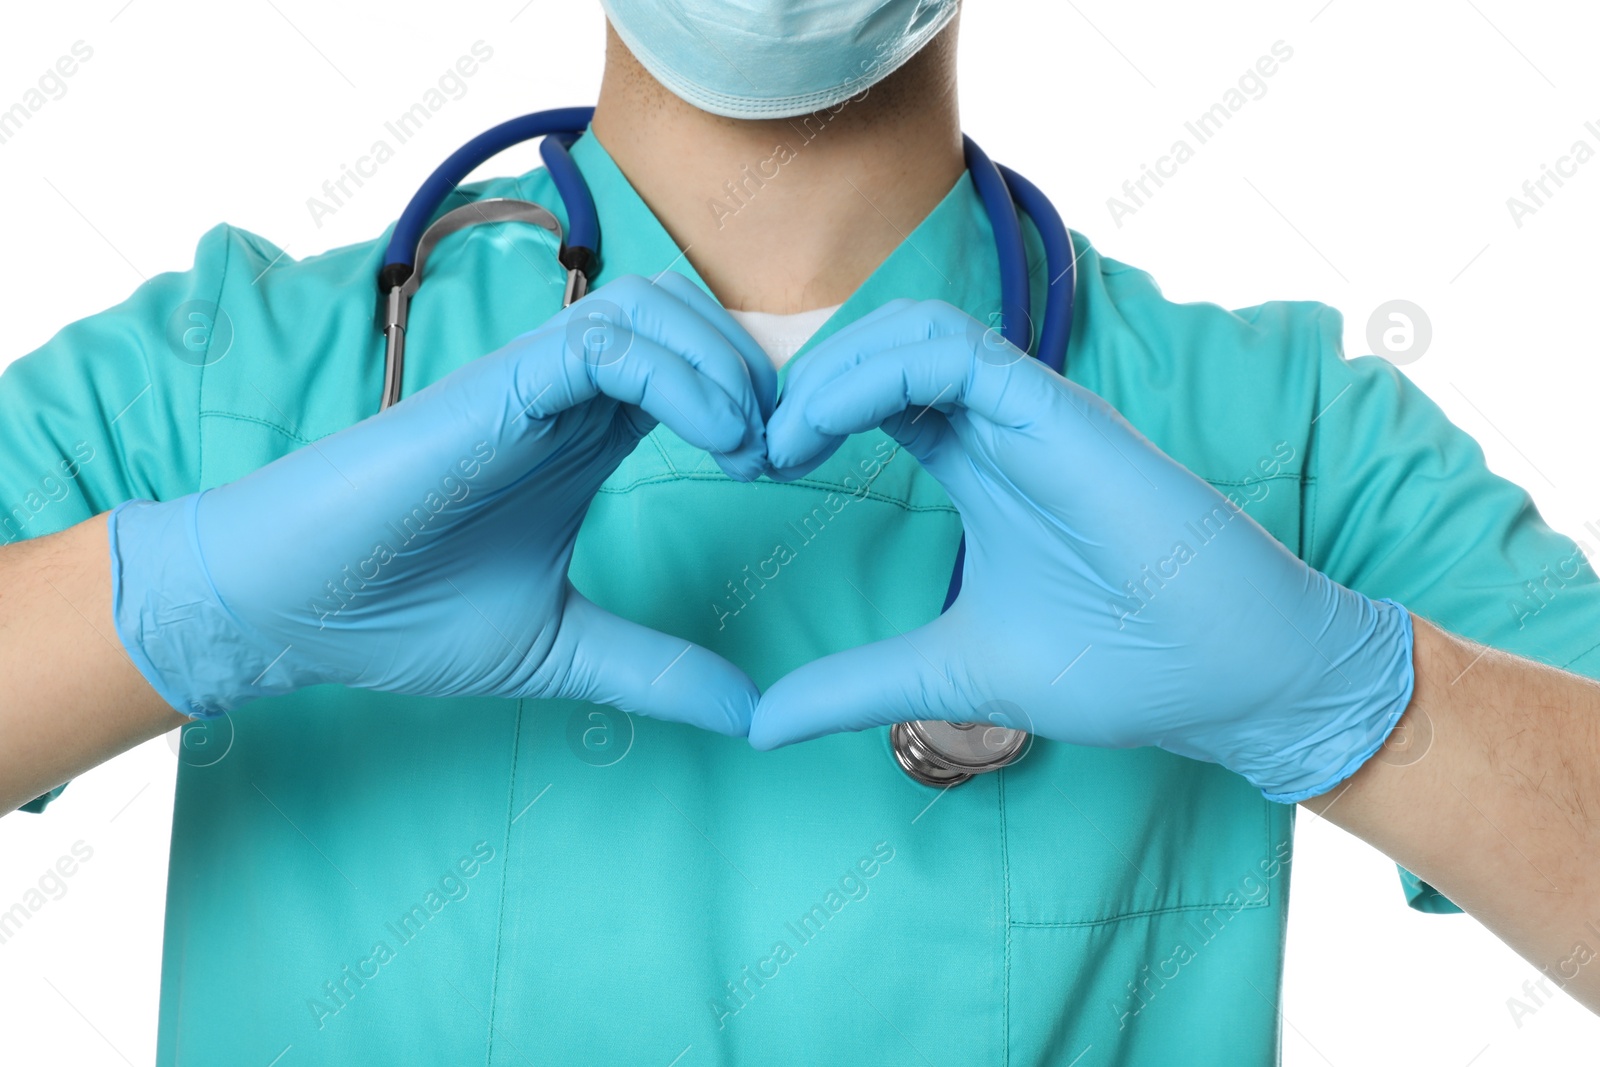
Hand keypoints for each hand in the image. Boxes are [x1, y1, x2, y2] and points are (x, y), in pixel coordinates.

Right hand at [110, 273, 774, 733]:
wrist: (289, 613)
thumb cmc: (404, 617)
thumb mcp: (561, 649)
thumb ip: (654, 670)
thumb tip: (750, 715)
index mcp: (585, 435)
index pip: (695, 367)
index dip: (759, 402)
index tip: (795, 471)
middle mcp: (563, 395)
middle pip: (686, 315)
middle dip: (756, 368)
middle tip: (790, 451)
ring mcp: (528, 384)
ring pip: (652, 307)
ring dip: (725, 363)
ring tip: (755, 447)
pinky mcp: (493, 390)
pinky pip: (602, 343)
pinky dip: (677, 375)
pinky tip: (719, 440)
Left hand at [754, 299, 1414, 801]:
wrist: (1234, 682)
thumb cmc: (1121, 666)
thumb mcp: (951, 674)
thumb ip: (856, 687)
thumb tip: (759, 726)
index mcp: (977, 466)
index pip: (873, 399)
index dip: (802, 417)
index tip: (747, 472)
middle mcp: (999, 427)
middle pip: (879, 350)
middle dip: (798, 384)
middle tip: (742, 448)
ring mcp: (1032, 414)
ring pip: (912, 330)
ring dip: (827, 370)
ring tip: (774, 442)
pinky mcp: (1062, 414)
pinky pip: (954, 349)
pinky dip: (873, 370)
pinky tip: (818, 430)